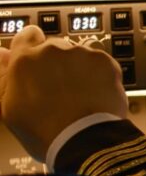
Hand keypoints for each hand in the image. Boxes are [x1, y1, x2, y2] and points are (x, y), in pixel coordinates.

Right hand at [0, 25, 126, 160]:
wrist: (85, 140)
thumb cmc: (44, 130)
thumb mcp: (9, 107)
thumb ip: (3, 76)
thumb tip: (2, 55)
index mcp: (25, 59)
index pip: (26, 36)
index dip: (30, 48)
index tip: (35, 62)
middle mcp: (53, 50)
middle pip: (54, 48)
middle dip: (55, 64)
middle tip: (57, 90)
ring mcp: (82, 54)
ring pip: (78, 55)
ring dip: (77, 69)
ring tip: (77, 96)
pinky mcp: (106, 62)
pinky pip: (100, 63)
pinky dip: (98, 74)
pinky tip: (93, 94)